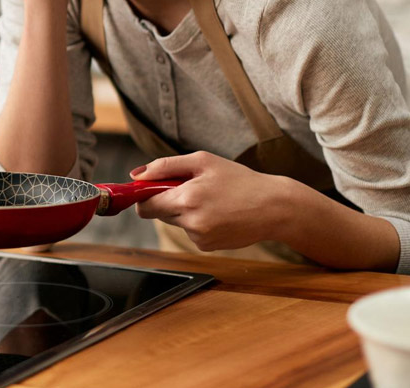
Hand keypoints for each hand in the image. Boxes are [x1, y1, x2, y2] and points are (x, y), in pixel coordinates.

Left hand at [131, 152, 290, 251]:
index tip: (149, 188)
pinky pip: (190, 231)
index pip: (145, 206)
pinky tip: (218, 213)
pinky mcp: (207, 246)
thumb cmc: (239, 180)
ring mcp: (199, 238)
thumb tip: (135, 175)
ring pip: (175, 222)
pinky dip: (198, 222)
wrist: (274, 207)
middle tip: (191, 188)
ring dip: (184, 211)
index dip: (144, 196)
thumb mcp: (202, 161)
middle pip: (158, 214)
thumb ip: (164, 167)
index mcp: (186, 199)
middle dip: (166, 201)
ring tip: (211, 200)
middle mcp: (191, 223)